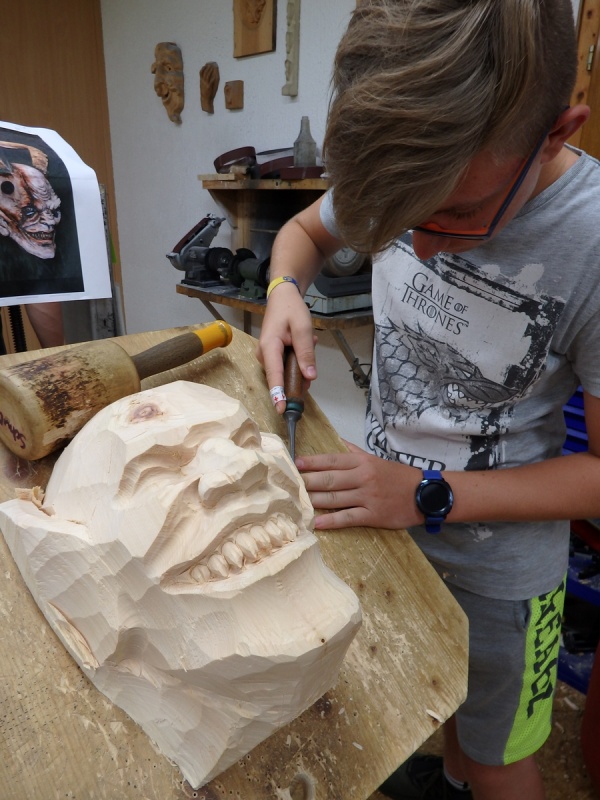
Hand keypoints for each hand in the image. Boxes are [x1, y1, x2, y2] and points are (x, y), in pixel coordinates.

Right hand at [256, 284, 316, 413]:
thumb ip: (306, 353)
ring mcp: (267, 357)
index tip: (282, 410)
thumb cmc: (291, 310)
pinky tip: (303, 341)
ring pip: (287, 371)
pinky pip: (287, 366)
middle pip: (283, 376)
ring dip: (301, 360)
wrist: (282, 297)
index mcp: (269, 347)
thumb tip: (310, 377)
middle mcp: (264, 355)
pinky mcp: (272, 356)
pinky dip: (298, 357)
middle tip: (311, 343)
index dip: (279, 394)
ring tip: (308, 339)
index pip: (275, 375)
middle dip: (301, 369)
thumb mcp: (303, 328)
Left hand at [296, 441, 423, 529]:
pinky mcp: (372, 515)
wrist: (424, 493)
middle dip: (307, 482)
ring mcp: (367, 497)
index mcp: (362, 463)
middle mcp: (362, 478)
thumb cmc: (398, 476)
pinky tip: (317, 523)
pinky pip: (348, 518)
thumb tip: (339, 442)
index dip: (311, 462)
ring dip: (314, 500)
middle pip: (329, 479)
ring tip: (296, 502)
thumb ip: (355, 452)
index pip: (331, 460)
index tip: (294, 463)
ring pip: (335, 498)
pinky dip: (331, 521)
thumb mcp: (376, 459)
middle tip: (288, 484)